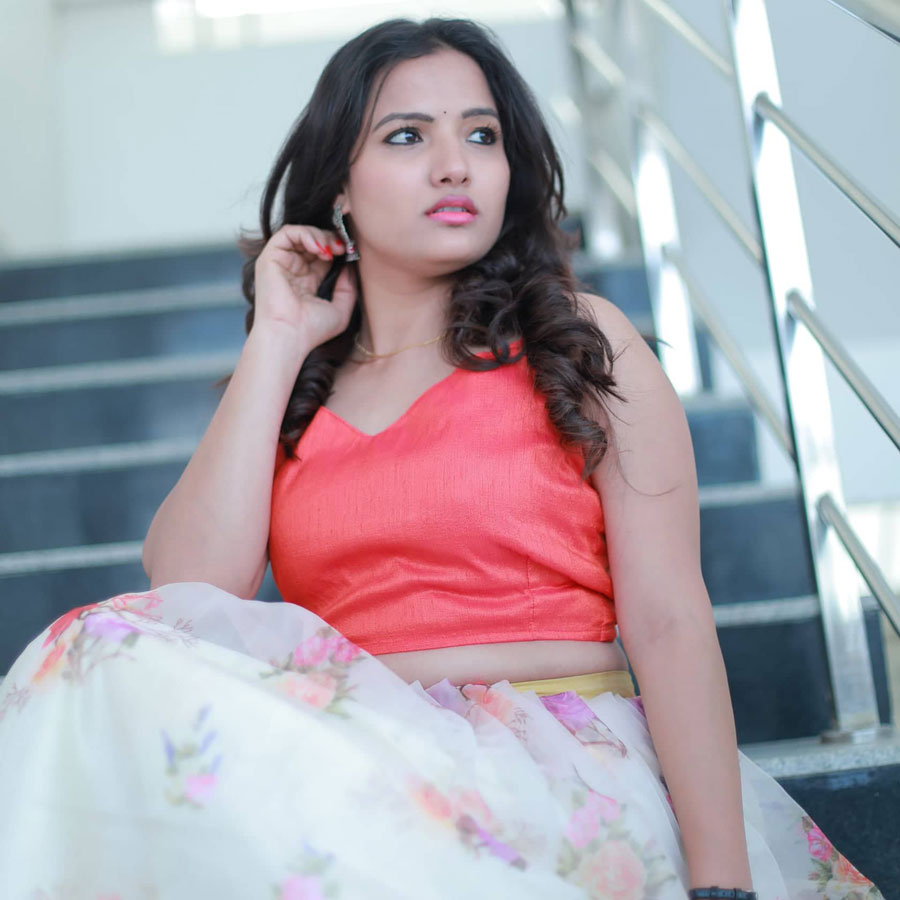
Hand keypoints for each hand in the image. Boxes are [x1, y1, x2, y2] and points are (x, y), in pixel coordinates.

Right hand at [252, 223, 357, 349]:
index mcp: (306, 282)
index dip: (337, 249)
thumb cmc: (312, 331)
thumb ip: (348, 288)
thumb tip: (350, 267)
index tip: (351, 253)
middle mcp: (292, 271)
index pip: (322, 254)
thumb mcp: (341, 310)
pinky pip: (286, 233)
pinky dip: (305, 233)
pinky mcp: (269, 259)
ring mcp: (280, 264)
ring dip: (319, 236)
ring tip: (330, 250)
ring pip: (300, 233)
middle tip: (343, 249)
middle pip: (312, 241)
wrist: (290, 337)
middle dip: (330, 239)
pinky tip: (318, 248)